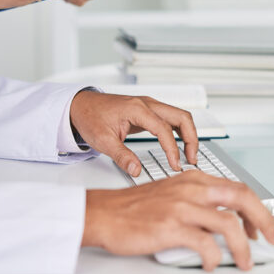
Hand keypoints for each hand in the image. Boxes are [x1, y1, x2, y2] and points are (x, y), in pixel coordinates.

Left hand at [70, 91, 197, 175]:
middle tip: (192, 159)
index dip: (172, 149)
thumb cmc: (90, 117)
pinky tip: (179, 146)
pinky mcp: (148, 111)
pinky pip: (171, 119)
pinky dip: (179, 132)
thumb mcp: (102, 140)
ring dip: (188, 134)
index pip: (164, 128)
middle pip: (181, 117)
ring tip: (189, 155)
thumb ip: (121, 156)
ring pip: (179, 116)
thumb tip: (136, 170)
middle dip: (191, 138)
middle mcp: (147, 104)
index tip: (175, 164)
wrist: (81, 105)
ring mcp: (149, 106)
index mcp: (137, 109)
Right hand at [83, 171, 273, 270]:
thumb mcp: (172, 193)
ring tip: (244, 261)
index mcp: (194, 180)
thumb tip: (225, 222)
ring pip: (229, 224)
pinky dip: (215, 258)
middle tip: (272, 239)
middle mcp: (192, 189)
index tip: (263, 226)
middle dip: (264, 221)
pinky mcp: (171, 227)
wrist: (104, 213)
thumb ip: (198, 202)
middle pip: (242, 199)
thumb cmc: (134, 207)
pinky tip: (212, 263)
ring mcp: (182, 207)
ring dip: (243, 247)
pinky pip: (206, 245)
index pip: (238, 189)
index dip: (257, 209)